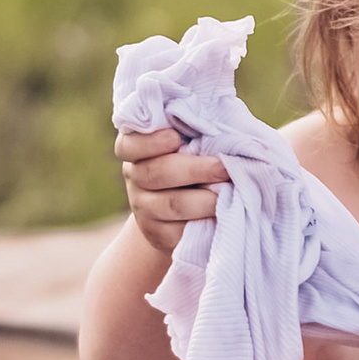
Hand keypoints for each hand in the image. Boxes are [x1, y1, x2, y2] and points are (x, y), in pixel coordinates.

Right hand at [115, 123, 225, 257]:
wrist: (189, 204)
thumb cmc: (198, 156)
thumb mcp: (194, 137)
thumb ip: (199, 128)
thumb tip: (224, 124)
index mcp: (138, 149)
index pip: (129, 145)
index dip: (149, 142)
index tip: (175, 138)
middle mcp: (135, 177)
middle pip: (155, 173)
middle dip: (195, 169)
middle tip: (225, 167)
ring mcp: (143, 208)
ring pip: (171, 204)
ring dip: (204, 200)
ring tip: (229, 194)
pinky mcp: (158, 234)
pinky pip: (179, 232)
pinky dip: (204, 223)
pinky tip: (222, 216)